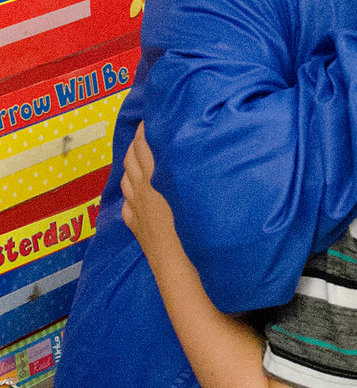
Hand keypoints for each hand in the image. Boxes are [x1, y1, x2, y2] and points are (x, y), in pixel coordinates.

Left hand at [120, 125, 188, 268]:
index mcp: (156, 180)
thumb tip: (199, 145)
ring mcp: (137, 211)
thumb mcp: (198, 193)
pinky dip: (129, 190)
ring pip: (126, 179)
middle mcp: (141, 192)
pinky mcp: (137, 227)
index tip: (154, 115)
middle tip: (150, 128)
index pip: (144, 146)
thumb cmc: (197, 232)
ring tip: (141, 153)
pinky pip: (127, 202)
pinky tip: (136, 190)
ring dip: (131, 163)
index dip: (146, 129)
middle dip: (138, 141)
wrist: (181, 272)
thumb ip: (192, 168)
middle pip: (132, 159)